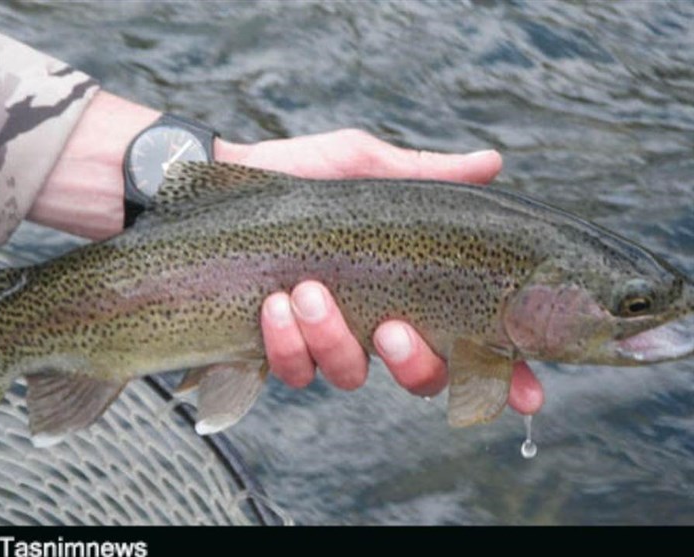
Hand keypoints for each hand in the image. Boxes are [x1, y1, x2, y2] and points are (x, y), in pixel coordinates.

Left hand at [216, 129, 543, 414]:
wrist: (224, 184)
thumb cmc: (302, 177)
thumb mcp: (365, 167)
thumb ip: (429, 176)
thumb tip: (493, 163)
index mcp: (408, 288)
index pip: (469, 341)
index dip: (504, 375)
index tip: (529, 394)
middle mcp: (375, 325)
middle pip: (421, 377)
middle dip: (412, 362)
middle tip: (391, 328)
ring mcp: (327, 341)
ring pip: (352, 376)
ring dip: (334, 339)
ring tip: (306, 292)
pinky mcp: (279, 349)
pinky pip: (295, 371)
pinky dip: (287, 343)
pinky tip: (274, 305)